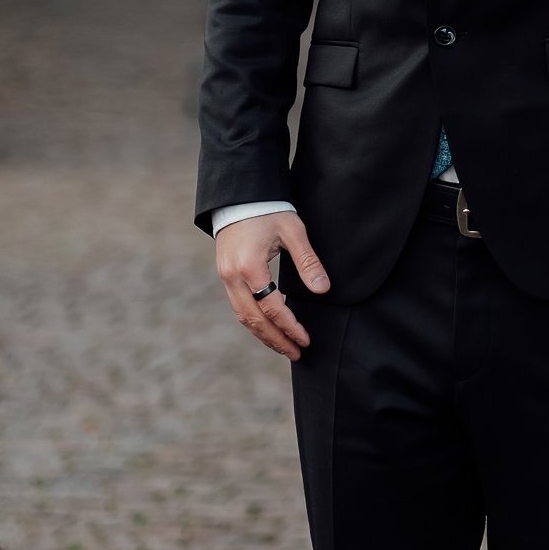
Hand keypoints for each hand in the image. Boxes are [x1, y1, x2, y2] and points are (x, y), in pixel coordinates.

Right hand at [215, 211, 330, 360]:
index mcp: (250, 266)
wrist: (239, 196)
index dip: (290, 327)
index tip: (306, 339)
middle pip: (254, 319)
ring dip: (263, 335)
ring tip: (284, 347)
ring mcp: (225, 277)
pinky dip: (254, 321)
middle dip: (276, 340)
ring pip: (243, 316)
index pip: (272, 307)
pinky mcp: (225, 275)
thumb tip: (322, 291)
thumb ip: (308, 262)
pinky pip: (238, 306)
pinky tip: (268, 328)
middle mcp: (233, 276)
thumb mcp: (293, 231)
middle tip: (296, 353)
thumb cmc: (269, 210)